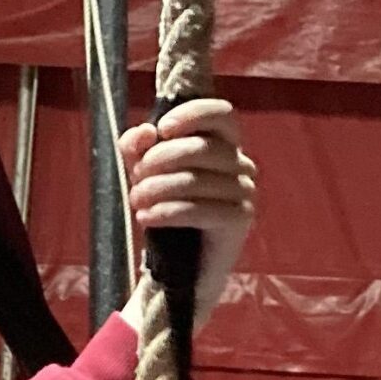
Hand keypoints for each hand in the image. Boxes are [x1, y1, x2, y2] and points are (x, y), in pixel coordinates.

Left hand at [121, 97, 254, 330]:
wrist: (180, 266)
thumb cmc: (168, 210)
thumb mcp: (145, 173)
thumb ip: (138, 148)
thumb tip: (143, 133)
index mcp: (225, 144)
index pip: (222, 113)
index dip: (192, 115)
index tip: (161, 129)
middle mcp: (241, 164)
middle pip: (202, 147)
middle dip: (160, 160)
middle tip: (136, 178)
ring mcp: (245, 192)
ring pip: (198, 179)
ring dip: (158, 188)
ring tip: (136, 201)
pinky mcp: (240, 220)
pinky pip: (201, 209)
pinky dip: (168, 211)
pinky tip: (147, 217)